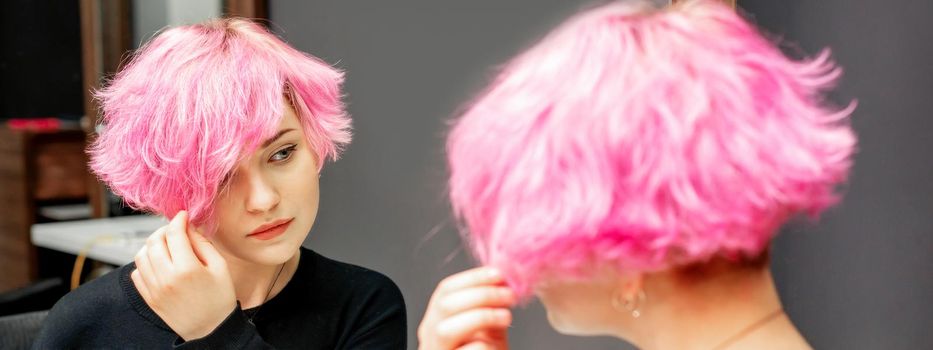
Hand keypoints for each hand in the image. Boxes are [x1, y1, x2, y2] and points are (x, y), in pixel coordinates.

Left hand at [131, 211, 236, 340]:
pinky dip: (144, 263)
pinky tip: (159, 263)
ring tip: (166, 246)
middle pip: (154, 241)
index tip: (183, 216)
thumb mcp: (220, 267)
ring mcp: (154, 289)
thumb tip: (190, 227)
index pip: (174, 233)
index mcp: (187, 269)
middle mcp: (166, 278)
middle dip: (164, 230)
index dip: (178, 219)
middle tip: (175, 230)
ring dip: (152, 245)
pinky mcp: (148, 298)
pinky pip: (136, 273)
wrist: (210, 330)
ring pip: (141, 255)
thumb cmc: (219, 299)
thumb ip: (203, 244)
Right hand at [418, 267, 515, 349]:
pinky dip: (484, 347)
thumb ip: (489, 306)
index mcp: (436, 321)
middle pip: (445, 305)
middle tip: (509, 295)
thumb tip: (504, 278)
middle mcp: (430, 339)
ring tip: (507, 317)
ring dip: (481, 316)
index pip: (445, 290)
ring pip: (445, 329)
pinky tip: (497, 347)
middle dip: (481, 294)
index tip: (499, 274)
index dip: (473, 278)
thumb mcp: (487, 328)